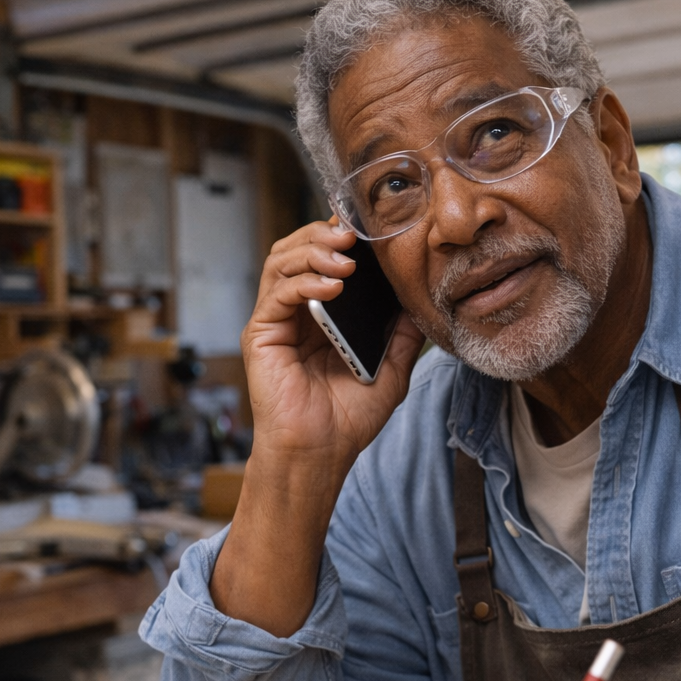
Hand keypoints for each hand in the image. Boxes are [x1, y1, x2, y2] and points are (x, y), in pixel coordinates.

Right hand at [209, 219, 425, 637]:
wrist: (321, 454)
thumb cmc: (349, 418)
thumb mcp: (392, 368)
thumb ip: (402, 332)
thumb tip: (419, 297)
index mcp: (321, 314)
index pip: (323, 258)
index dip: (340, 236)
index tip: (367, 225)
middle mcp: (293, 311)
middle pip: (296, 248)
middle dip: (324, 234)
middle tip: (353, 234)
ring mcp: (274, 321)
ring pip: (281, 261)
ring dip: (314, 251)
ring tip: (346, 259)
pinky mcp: (260, 334)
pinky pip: (277, 294)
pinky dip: (304, 282)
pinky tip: (332, 288)